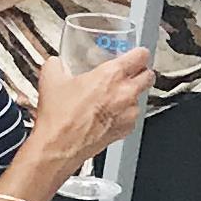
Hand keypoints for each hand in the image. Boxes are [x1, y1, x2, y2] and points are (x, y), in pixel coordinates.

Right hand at [28, 47, 152, 180]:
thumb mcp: (51, 80)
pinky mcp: (127, 129)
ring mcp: (129, 112)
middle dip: (141, 73)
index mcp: (112, 75)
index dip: (139, 53)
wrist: (58, 146)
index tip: (135, 55)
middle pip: (149, 75)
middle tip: (130, 73)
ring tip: (112, 97)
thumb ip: (56, 65)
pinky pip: (133, 116)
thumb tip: (55, 62)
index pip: (141, 55)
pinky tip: (108, 114)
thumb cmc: (59, 117)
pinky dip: (124, 114)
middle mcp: (126, 92)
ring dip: (131, 95)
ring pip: (140, 97)